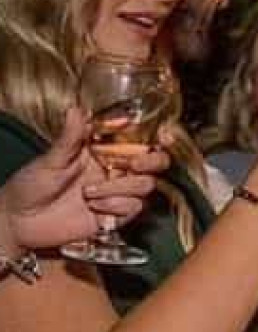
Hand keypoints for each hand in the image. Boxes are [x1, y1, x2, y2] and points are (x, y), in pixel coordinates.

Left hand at [2, 106, 166, 249]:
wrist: (20, 222)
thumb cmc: (28, 186)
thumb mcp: (49, 160)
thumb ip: (68, 138)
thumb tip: (76, 109)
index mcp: (100, 152)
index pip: (136, 141)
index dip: (155, 139)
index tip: (162, 137)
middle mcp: (113, 171)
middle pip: (154, 164)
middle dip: (151, 162)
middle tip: (133, 164)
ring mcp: (116, 194)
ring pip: (145, 186)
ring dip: (120, 188)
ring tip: (89, 193)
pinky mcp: (116, 216)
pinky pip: (134, 208)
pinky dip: (115, 207)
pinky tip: (94, 208)